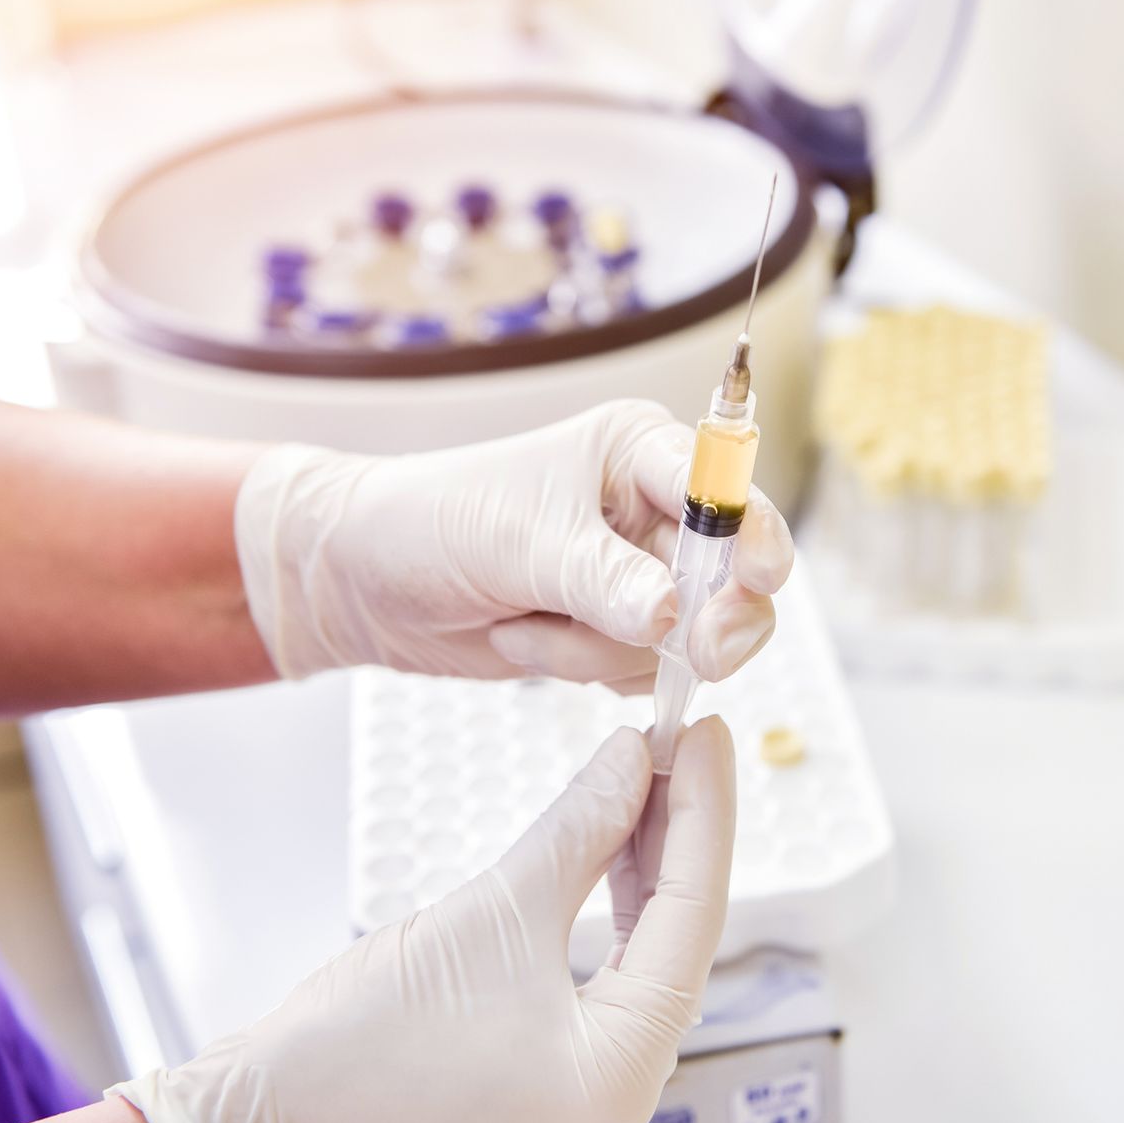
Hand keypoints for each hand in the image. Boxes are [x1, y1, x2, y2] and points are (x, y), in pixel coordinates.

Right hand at [109, 718, 735, 1122]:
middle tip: (681, 744)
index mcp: (621, 1076)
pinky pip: (598, 976)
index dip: (705, 814)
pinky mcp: (536, 1073)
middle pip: (677, 939)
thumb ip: (578, 835)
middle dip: (678, 834)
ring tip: (644, 777)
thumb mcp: (488, 919)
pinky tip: (604, 846)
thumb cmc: (351, 1060)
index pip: (696, 918)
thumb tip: (634, 764)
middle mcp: (614, 1097)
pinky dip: (604, 905)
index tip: (708, 738)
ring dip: (643, 863)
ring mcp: (576, 1093)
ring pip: (641, 955)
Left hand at [234, 400, 791, 686]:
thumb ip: (602, 578)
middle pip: (735, 575)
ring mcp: (638, 577)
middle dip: (709, 620)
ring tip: (524, 618)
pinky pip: (645, 670)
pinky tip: (526, 637)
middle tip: (697, 652)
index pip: (723, 489)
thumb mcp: (520, 543)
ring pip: (686, 636)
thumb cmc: (434, 525)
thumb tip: (673, 618)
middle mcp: (652, 510)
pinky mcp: (615, 632)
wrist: (363, 581)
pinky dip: (586, 669)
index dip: (753, 533)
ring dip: (602, 648)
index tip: (761, 575)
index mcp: (639, 452)